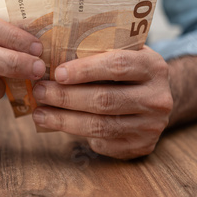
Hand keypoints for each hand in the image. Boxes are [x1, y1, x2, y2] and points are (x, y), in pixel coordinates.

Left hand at [32, 46, 172, 159]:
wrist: (156, 97)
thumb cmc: (128, 70)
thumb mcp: (122, 52)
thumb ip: (96, 50)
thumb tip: (49, 56)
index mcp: (153, 66)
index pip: (117, 65)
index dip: (84, 70)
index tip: (57, 73)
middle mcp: (157, 98)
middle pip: (104, 99)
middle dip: (65, 97)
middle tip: (39, 91)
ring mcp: (151, 125)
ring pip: (100, 126)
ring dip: (64, 120)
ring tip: (40, 113)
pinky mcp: (141, 146)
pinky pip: (103, 143)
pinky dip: (77, 134)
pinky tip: (58, 125)